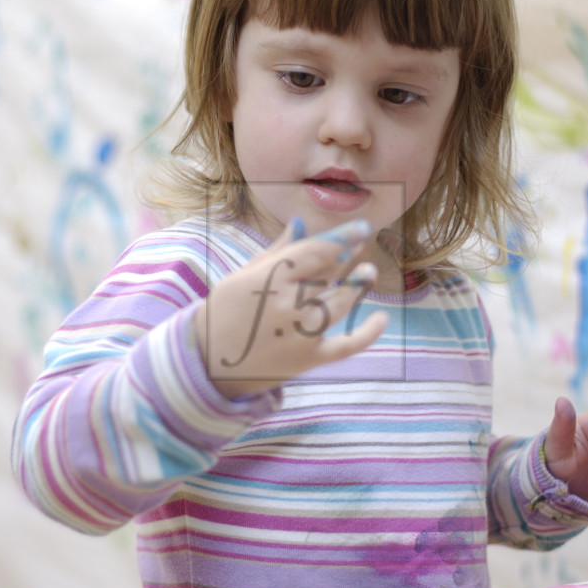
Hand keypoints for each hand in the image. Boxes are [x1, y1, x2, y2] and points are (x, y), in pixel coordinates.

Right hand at [194, 219, 389, 398]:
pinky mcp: (307, 359)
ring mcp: (299, 333)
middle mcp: (287, 303)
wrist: (205, 363)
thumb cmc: (223, 313)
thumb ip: (275, 251)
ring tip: (368, 272)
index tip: (362, 227)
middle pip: (329, 275)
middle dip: (349, 257)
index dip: (342, 237)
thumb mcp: (242, 276)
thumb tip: (300, 224)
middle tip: (361, 246)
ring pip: (340, 304)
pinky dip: (367, 334)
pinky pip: (345, 346)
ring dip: (359, 286)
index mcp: (270, 278)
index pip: (315, 251)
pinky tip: (382, 318)